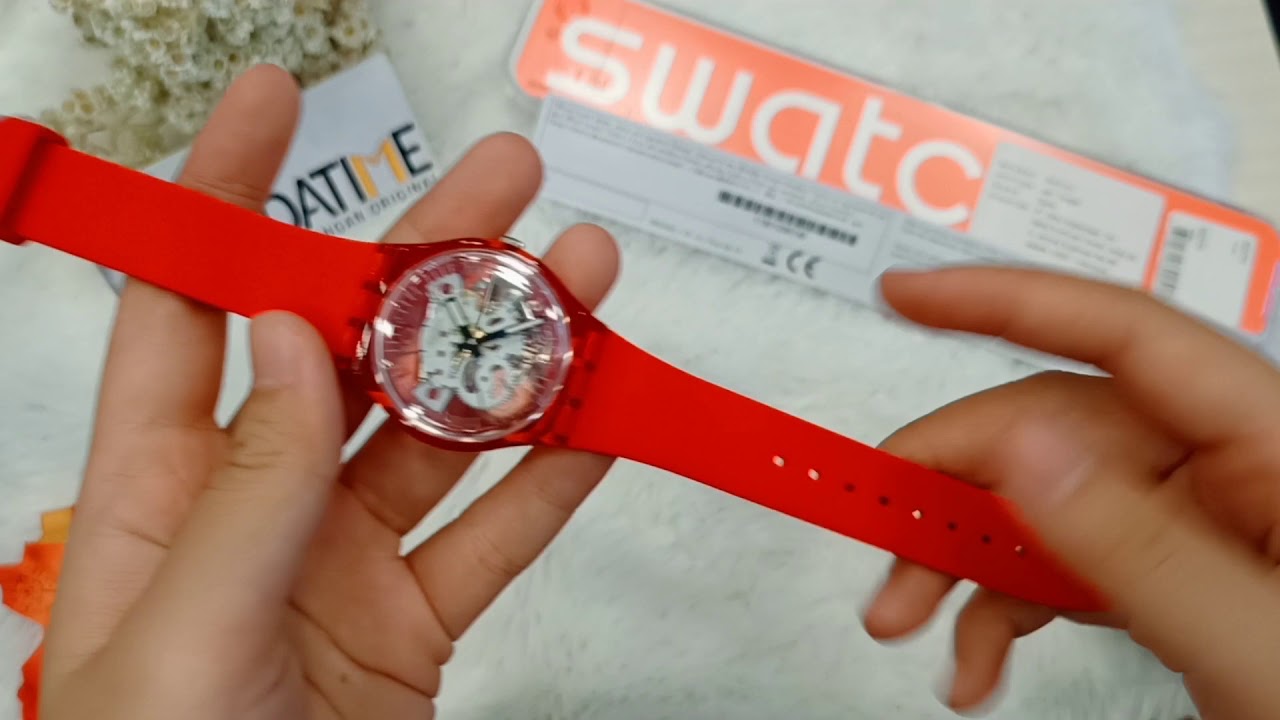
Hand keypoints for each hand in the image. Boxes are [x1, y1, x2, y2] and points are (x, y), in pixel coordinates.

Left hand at [38, 65, 619, 718]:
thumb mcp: (175, 640)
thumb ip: (245, 492)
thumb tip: (283, 339)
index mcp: (159, 497)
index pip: (190, 310)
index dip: (230, 198)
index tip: (282, 110)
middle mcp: (255, 513)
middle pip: (348, 348)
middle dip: (424, 257)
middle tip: (502, 186)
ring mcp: (343, 567)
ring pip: (443, 432)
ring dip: (516, 354)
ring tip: (581, 281)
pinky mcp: (416, 625)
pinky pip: (498, 533)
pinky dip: (555, 475)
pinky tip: (599, 416)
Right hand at [865, 266, 1279, 719]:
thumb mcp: (1254, 642)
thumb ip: (1137, 545)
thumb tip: (1021, 450)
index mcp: (1271, 442)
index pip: (1122, 334)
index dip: (1003, 300)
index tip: (905, 293)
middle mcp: (1224, 465)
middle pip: (1053, 431)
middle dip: (951, 490)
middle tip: (876, 539)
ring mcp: (1190, 522)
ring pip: (1040, 502)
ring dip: (959, 563)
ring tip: (905, 627)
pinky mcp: (1164, 573)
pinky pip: (1060, 565)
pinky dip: (998, 611)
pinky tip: (970, 666)